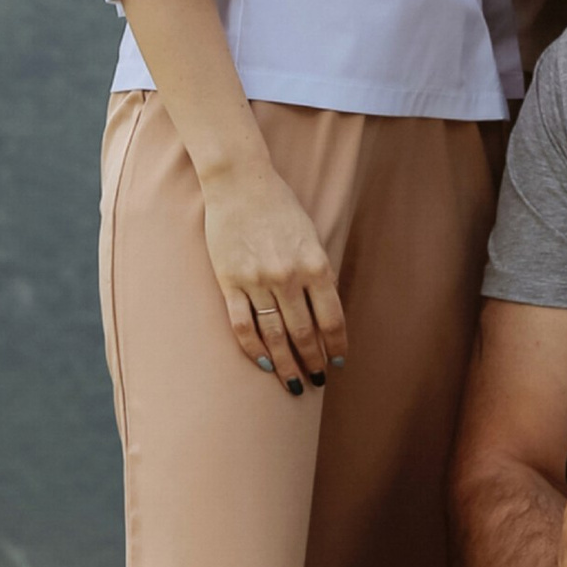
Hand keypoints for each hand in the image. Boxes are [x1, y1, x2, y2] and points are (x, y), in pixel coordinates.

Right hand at [198, 162, 346, 390]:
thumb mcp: (311, 236)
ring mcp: (257, 280)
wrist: (239, 182)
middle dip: (312, 361)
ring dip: (286, 363)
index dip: (335, 345)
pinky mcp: (230, 281)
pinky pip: (243, 324)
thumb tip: (326, 312)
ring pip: (274, 335)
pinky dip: (254, 348)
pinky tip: (264, 364)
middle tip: (316, 380)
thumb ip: (319, 272)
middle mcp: (288, 276)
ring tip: (293, 383)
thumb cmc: (280, 207)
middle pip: (304, 333)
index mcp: (315, 264)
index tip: (337, 363)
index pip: (332, 318)